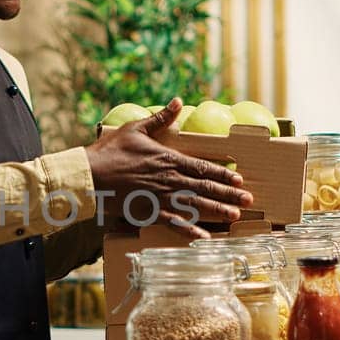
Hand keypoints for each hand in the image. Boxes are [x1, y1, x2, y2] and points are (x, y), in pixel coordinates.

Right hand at [85, 99, 252, 238]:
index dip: (223, 174)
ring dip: (217, 212)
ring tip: (235, 216)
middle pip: (206, 188)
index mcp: (169, 159)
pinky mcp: (149, 212)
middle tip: (249, 200)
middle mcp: (170, 180)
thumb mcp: (136, 129)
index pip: (204, 168)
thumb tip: (178, 101)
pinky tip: (204, 237)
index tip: (239, 180)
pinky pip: (174, 223)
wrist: (90, 175)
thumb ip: (161, 118)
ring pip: (196, 206)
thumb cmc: (110, 151)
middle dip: (229, 195)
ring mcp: (161, 198)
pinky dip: (190, 231)